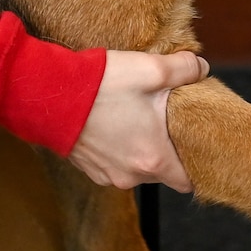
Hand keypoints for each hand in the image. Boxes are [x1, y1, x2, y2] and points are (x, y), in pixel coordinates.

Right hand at [68, 49, 209, 191]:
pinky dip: (119, 149)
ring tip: (138, 118)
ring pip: (137, 167)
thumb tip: (202, 69)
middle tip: (167, 120)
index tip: (197, 145)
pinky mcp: (89, 168)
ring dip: (141, 148)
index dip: (196, 164)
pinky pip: (115, 164)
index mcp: (154, 158)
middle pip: (162, 171)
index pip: (188, 181)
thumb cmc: (100, 85)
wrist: (48, 95)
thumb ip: (185, 69)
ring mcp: (108, 174)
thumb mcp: (151, 69)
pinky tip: (114, 123)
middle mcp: (131, 175)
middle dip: (167, 149)